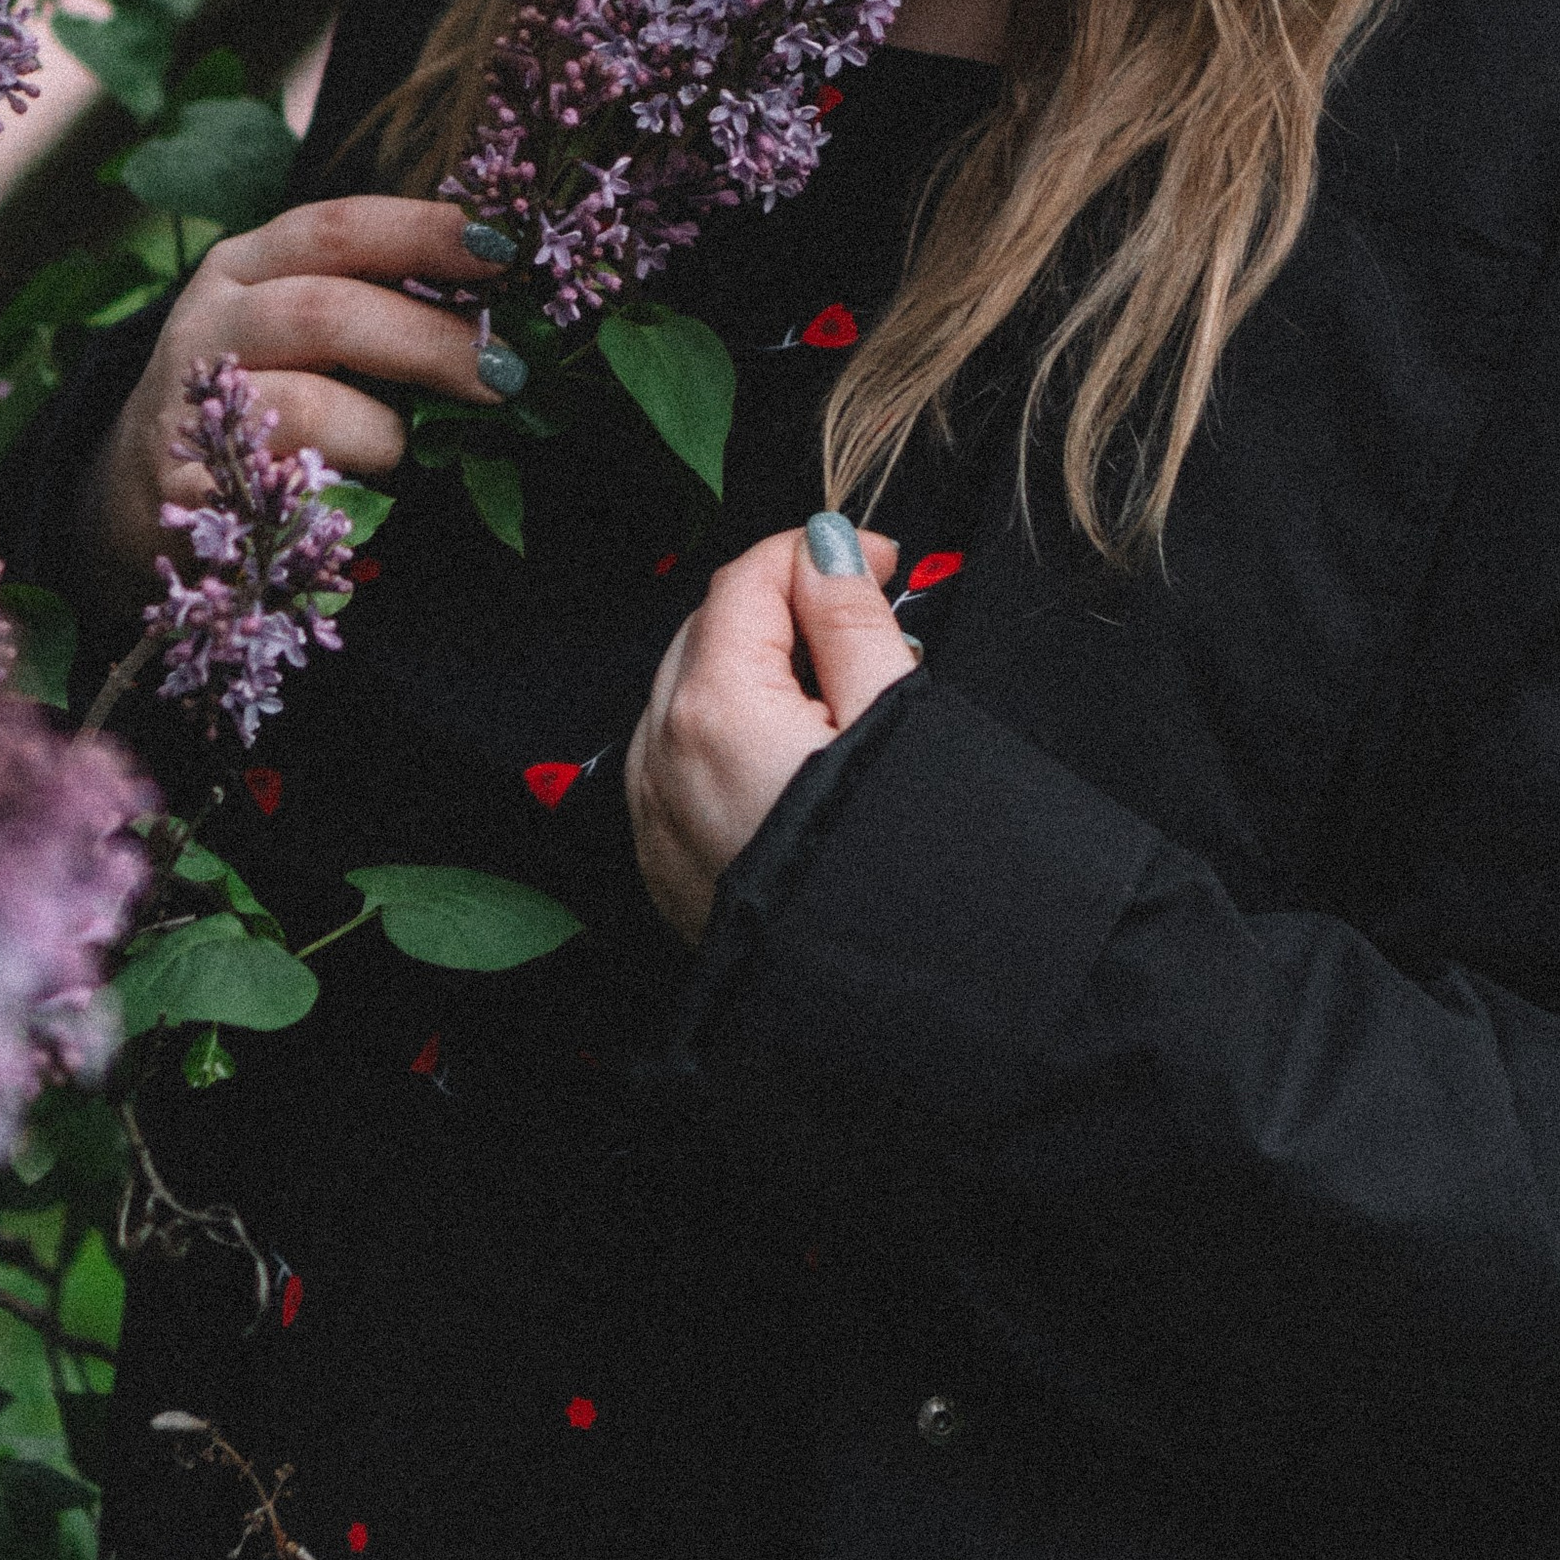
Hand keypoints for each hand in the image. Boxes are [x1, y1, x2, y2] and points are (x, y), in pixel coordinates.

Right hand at [85, 197, 500, 618]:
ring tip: (427, 449)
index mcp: (248, 265)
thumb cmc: (262, 395)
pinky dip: (346, 494)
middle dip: (430, 341)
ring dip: (391, 431)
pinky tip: (372, 501)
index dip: (425, 233)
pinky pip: (290, 490)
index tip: (504, 252)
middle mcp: (210, 321)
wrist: (139, 490)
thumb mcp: (303, 332)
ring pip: (309, 403)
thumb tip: (503, 317)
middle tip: (507, 372)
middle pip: (326, 311)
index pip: (338, 227)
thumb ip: (378, 307)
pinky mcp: (189, 488)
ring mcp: (193, 407)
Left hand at [626, 517, 919, 946]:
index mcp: (716, 706)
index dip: (817, 552)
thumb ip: (848, 620)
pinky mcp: (665, 864)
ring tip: (840, 697)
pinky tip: (795, 757)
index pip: (746, 580)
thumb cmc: (903, 868)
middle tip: (868, 621)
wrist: (888, 1009)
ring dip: (751, 670)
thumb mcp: (893, 718)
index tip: (880, 563)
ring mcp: (655, 816)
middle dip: (783, 609)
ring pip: (688, 694)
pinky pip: (679, 764)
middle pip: (709, 629)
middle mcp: (663, 756)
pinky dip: (726, 736)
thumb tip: (823, 550)